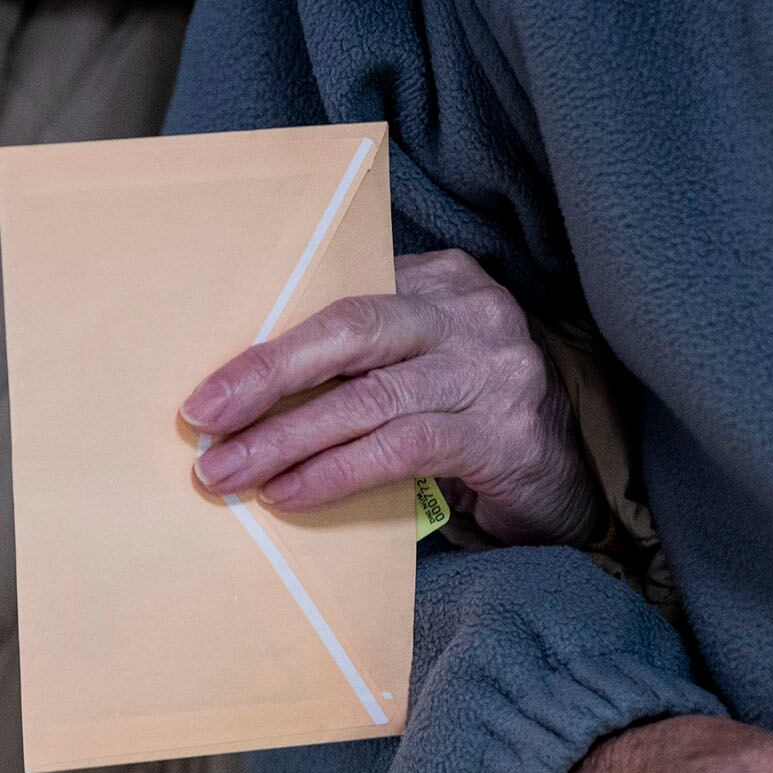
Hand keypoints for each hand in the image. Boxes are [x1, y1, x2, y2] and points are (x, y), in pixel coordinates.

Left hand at [180, 249, 604, 544]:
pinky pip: (399, 449)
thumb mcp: (420, 364)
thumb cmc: (472, 415)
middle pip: (352, 329)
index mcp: (440, 280)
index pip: (341, 296)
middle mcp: (469, 314)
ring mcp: (489, 371)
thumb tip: (249, 386)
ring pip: (368, 398)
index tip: (209, 382)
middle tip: (204, 416)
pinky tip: (290, 493)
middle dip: (268, 373)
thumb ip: (362, 356)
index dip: (269, 339)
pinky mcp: (499, 435)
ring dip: (287, 439)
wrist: (569, 477)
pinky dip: (335, 472)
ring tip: (229, 471)